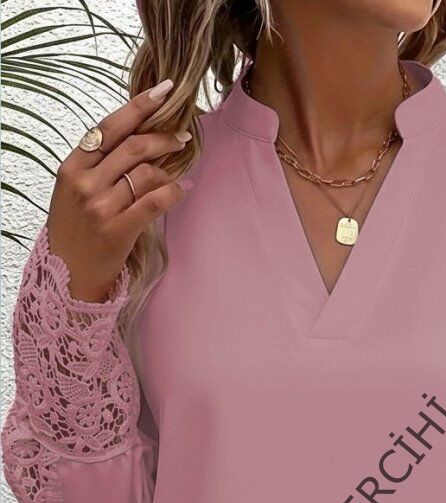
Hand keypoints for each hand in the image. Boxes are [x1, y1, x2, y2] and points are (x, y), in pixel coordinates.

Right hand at [46, 78, 193, 301]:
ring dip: (170, 167)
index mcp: (72, 167)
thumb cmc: (76, 229)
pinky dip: (174, 192)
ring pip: (147, 173)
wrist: (68, 273)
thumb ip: (98, 164)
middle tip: (182, 136)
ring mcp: (100, 207)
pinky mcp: (118, 230)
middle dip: (163, 137)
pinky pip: (155, 203)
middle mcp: (85, 183)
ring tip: (180, 168)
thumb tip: (137, 136)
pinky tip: (183, 188)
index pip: (109, 126)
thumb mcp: (74, 189)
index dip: (139, 105)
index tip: (164, 91)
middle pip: (133, 146)